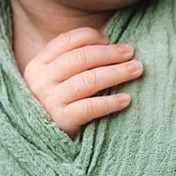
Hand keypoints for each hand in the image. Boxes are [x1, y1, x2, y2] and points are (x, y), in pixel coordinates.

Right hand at [21, 27, 142, 139]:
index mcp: (39, 64)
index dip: (91, 36)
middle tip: (130, 53)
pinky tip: (126, 99)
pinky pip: (90, 107)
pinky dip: (110, 102)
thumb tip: (110, 42)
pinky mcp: (62, 120)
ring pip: (89, 80)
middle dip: (110, 53)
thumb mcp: (57, 78)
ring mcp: (50, 101)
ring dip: (117, 73)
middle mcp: (42, 80)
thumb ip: (75, 59)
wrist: (41, 139)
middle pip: (81, 58)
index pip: (67, 41)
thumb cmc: (58, 101)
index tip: (109, 39)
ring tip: (136, 70)